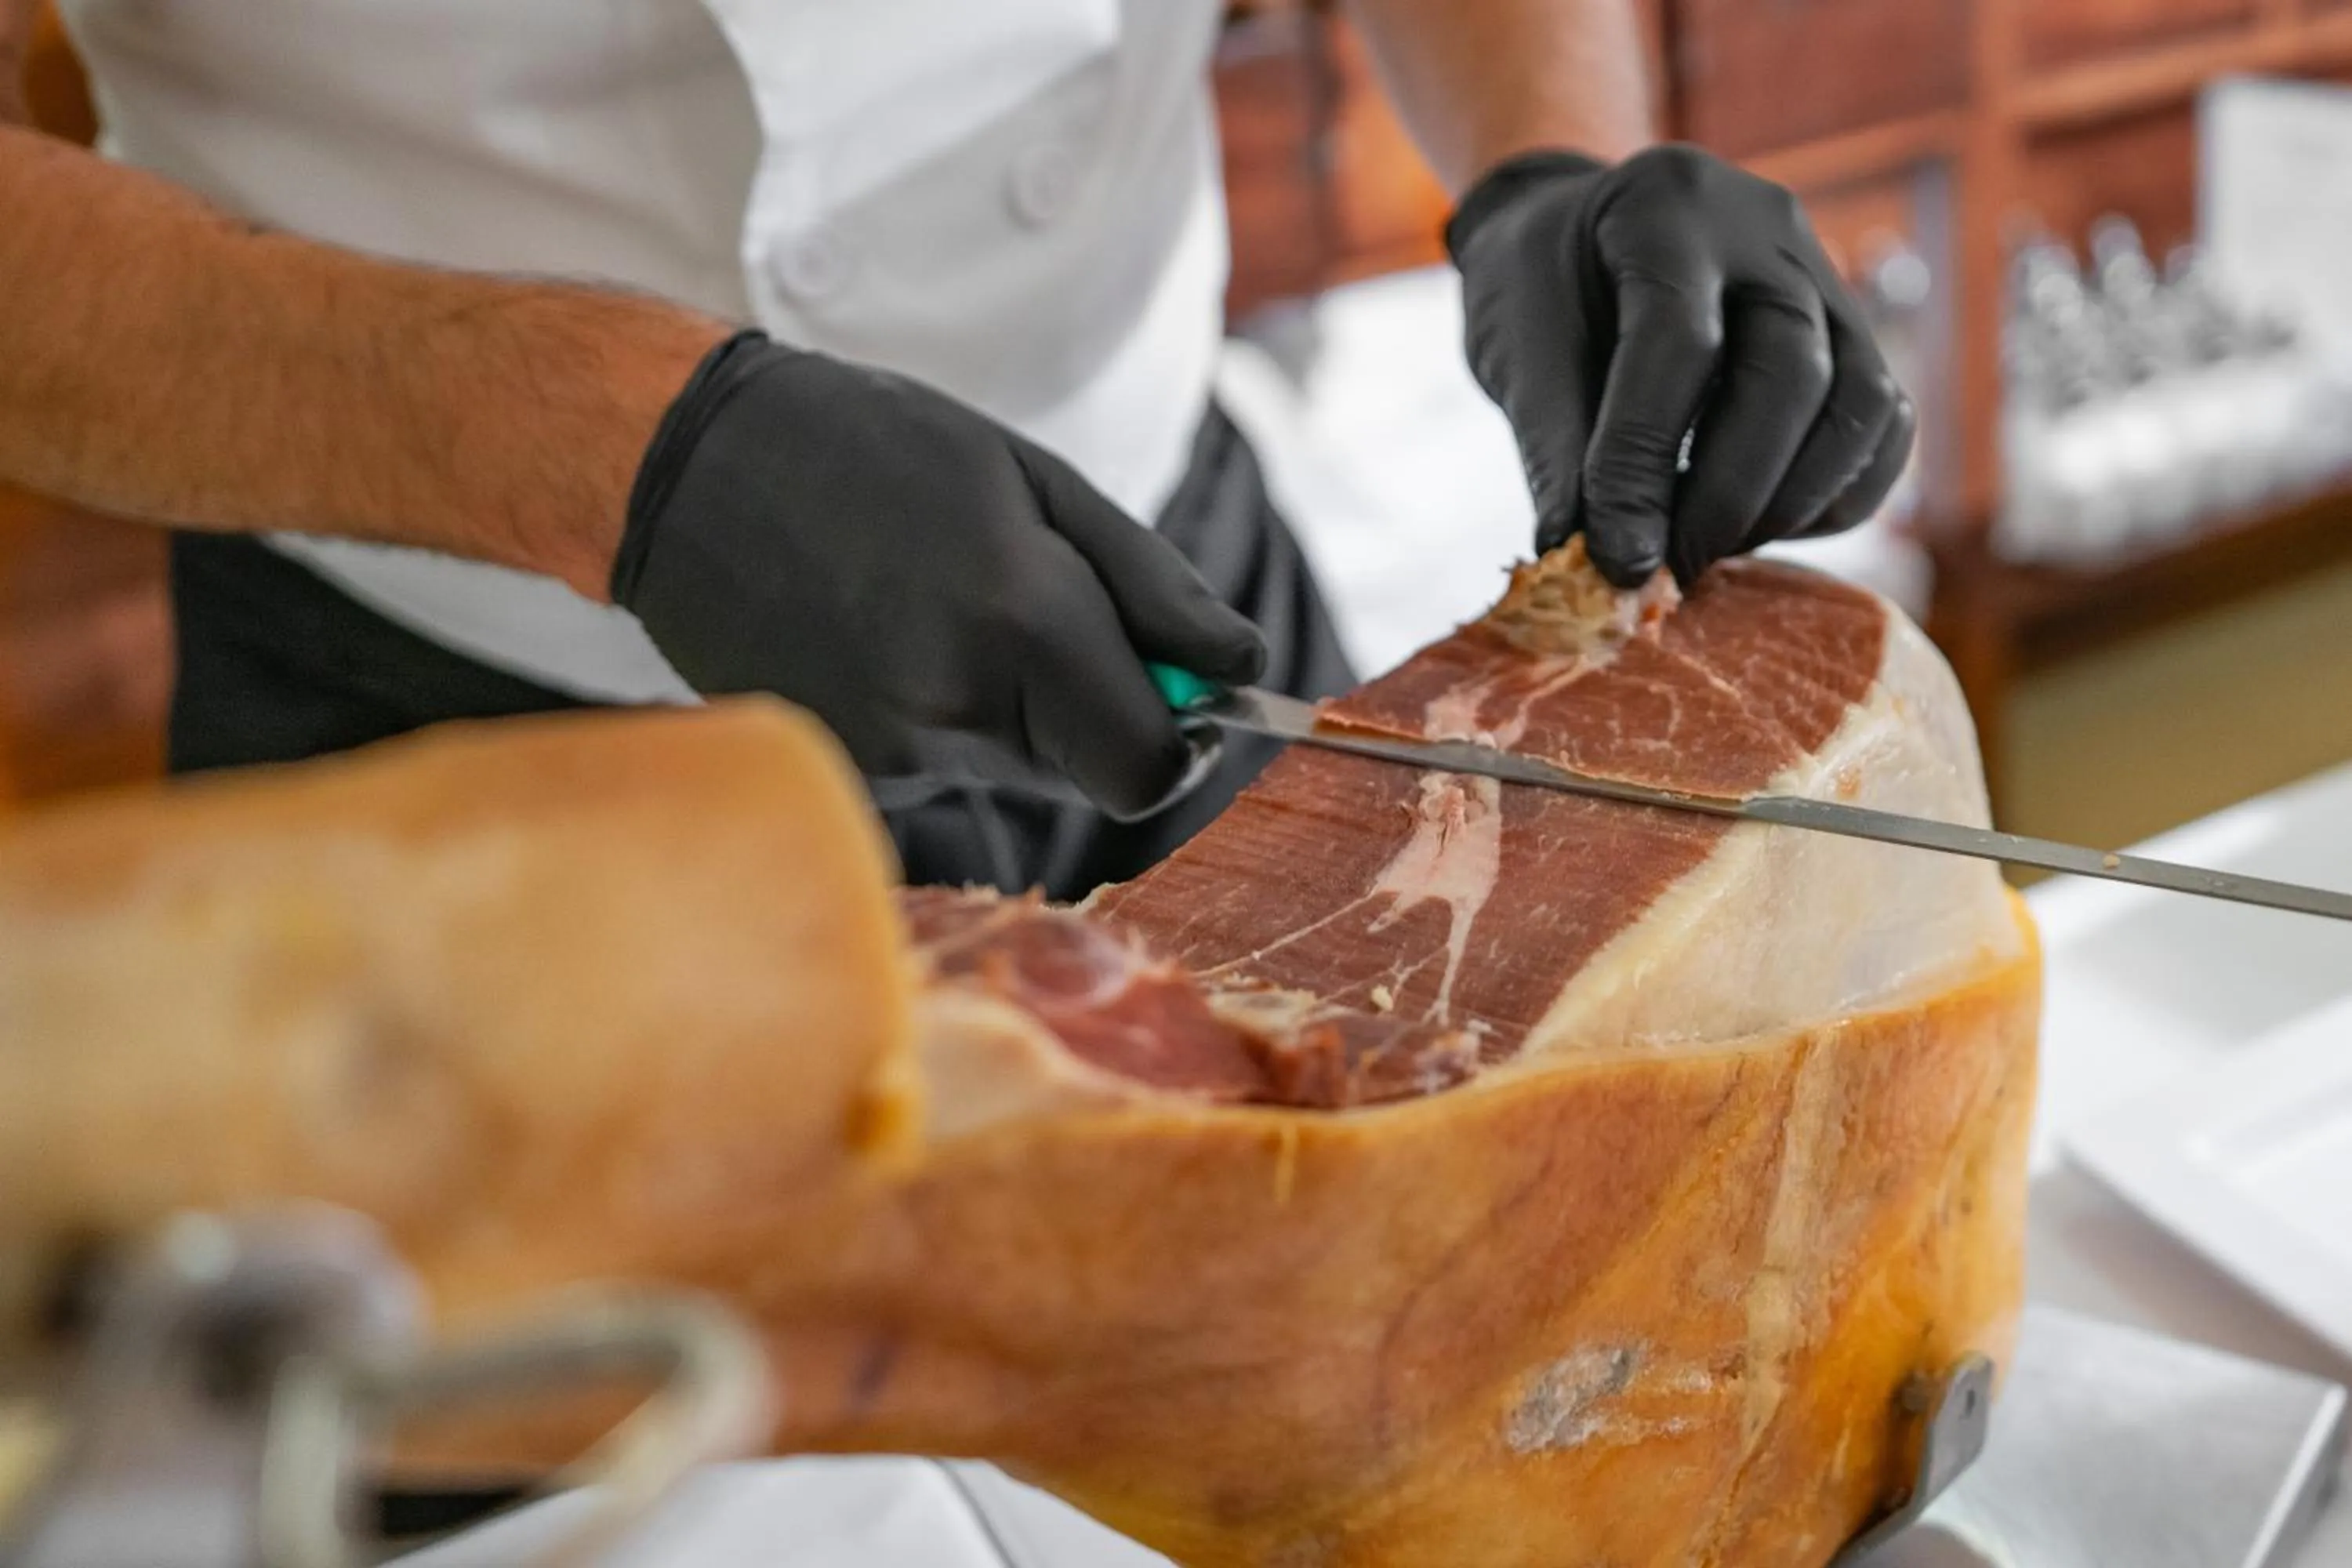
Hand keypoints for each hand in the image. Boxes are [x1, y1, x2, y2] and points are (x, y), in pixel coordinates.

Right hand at [614, 332, 1266, 819]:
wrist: (683, 467)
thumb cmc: (874, 449)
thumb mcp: (1034, 480)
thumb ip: (1153, 586)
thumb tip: (1247, 667)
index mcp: (1020, 615)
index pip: (1151, 766)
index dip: (1175, 736)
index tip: (1168, 685)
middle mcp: (953, 703)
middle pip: (1088, 771)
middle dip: (1095, 709)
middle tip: (1036, 612)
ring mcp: (886, 750)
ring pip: (1012, 766)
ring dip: (1009, 703)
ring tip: (930, 601)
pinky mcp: (840, 769)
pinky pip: (940, 765)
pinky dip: (937, 712)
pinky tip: (878, 634)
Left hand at [1449, 145, 1915, 588]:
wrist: (1583, 229)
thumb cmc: (1542, 284)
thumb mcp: (1519, 348)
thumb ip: (1555, 450)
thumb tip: (1593, 566)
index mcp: (1666, 210)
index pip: (1679, 343)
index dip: (1646, 462)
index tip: (1617, 557)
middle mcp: (1767, 230)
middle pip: (1793, 371)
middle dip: (1731, 493)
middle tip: (1671, 566)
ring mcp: (1827, 277)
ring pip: (1860, 403)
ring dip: (1791, 502)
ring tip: (1710, 548)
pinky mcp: (1856, 334)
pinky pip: (1882, 427)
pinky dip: (1833, 497)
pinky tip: (1758, 525)